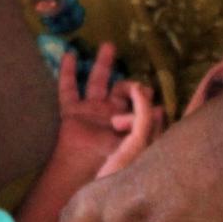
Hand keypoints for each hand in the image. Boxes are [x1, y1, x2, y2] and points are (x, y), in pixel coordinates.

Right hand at [52, 45, 161, 178]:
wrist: (85, 175)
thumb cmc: (116, 163)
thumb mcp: (139, 141)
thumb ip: (146, 118)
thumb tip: (155, 102)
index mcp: (130, 126)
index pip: (143, 106)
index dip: (146, 105)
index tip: (150, 110)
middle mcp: (111, 116)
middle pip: (122, 91)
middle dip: (131, 84)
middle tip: (137, 83)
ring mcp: (91, 113)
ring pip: (97, 82)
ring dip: (103, 64)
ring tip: (109, 46)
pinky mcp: (72, 113)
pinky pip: (68, 88)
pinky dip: (67, 72)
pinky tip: (70, 54)